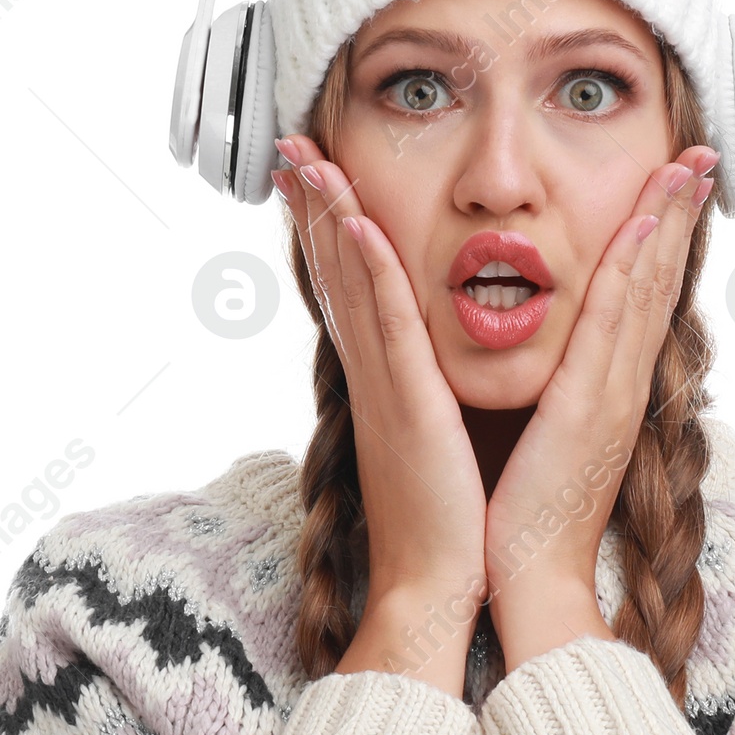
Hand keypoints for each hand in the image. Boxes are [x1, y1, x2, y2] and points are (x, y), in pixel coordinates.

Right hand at [274, 136, 487, 625]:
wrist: (434, 589)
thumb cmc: (446, 525)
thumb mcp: (432, 444)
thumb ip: (424, 399)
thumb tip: (429, 374)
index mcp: (386, 383)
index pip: (356, 291)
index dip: (330, 230)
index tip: (315, 177)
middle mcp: (375, 376)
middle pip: (337, 274)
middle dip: (311, 206)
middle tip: (288, 144)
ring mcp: (385, 388)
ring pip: (353, 284)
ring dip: (326, 215)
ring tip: (304, 156)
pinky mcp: (407, 406)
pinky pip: (386, 327)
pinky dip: (369, 273)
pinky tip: (354, 224)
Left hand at [484, 146, 716, 629]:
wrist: (528, 581)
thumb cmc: (521, 518)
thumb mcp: (544, 442)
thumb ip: (552, 396)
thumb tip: (549, 367)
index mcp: (606, 393)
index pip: (640, 300)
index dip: (659, 239)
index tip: (673, 184)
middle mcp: (620, 388)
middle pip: (656, 283)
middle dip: (677, 214)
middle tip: (700, 154)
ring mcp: (612, 397)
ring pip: (645, 291)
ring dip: (664, 222)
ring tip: (682, 164)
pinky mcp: (588, 411)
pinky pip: (611, 326)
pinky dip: (630, 272)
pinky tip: (639, 225)